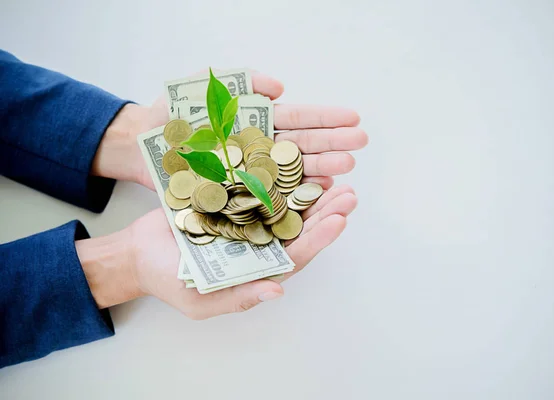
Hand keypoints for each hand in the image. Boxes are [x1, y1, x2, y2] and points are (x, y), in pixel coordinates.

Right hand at [76, 182, 357, 317]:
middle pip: (299, 226)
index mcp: (258, 267)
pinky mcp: (233, 197)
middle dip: (325, 210)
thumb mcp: (201, 300)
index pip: (296, 254)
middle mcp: (259, 241)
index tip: (339, 219)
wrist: (138, 252)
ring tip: (334, 173)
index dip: (319, 238)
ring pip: (285, 203)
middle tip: (349, 193)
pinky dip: (277, 173)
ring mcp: (248, 218)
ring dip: (310, 189)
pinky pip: (260, 184)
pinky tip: (292, 159)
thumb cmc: (168, 281)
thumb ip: (239, 297)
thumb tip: (276, 291)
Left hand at [91, 71, 367, 190]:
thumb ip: (241, 83)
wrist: (139, 143)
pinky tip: (316, 195)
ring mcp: (250, 170)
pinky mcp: (236, 193)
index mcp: (255, 120)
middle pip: (301, 145)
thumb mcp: (202, 88)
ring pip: (291, 171)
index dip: (325, 118)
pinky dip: (293, 195)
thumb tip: (280, 86)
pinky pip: (270, 195)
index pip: (297, 118)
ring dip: (319, 171)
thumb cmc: (168, 114)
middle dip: (331, 144)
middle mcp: (258, 146)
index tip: (352, 118)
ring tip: (346, 172)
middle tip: (360, 145)